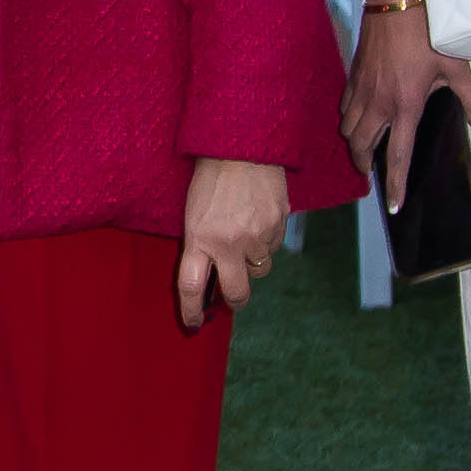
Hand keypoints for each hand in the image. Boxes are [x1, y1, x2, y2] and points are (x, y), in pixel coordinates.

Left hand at [175, 157, 289, 328]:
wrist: (242, 146)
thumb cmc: (211, 178)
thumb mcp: (193, 213)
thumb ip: (200, 245)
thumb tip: (209, 275)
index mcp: (199, 238)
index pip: (191, 287)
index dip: (191, 311)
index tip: (193, 324)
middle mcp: (229, 242)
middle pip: (236, 293)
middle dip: (235, 300)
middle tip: (233, 296)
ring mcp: (257, 235)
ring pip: (260, 269)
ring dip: (253, 262)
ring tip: (245, 235)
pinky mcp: (279, 225)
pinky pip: (274, 247)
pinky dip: (267, 241)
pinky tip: (259, 219)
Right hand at [341, 7, 470, 209]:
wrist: (397, 0)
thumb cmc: (429, 32)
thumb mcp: (456, 66)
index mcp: (406, 106)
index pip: (398, 156)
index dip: (395, 185)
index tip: (393, 207)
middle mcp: (379, 103)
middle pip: (361, 147)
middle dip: (365, 164)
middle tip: (373, 171)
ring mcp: (362, 89)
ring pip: (348, 128)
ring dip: (355, 142)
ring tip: (366, 145)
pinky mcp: (354, 74)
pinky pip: (345, 106)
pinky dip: (349, 117)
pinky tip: (359, 115)